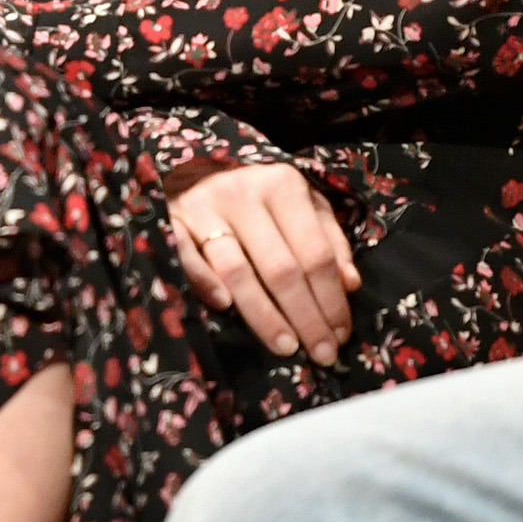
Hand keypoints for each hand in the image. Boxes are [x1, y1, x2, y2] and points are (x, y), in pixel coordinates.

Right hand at [166, 160, 359, 364]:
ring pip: (237, 271)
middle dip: (305, 317)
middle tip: (321, 354)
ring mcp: (205, 208)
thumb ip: (329, 240)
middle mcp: (244, 194)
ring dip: (264, 315)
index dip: (331, 299)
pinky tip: (225, 308)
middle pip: (280, 268)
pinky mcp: (172, 220)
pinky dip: (205, 284)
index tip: (340, 335)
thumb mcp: (303, 204)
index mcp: (283, 186)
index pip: (315, 253)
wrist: (193, 167)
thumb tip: (350, 284)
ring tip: (286, 347)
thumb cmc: (259, 194)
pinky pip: (188, 259)